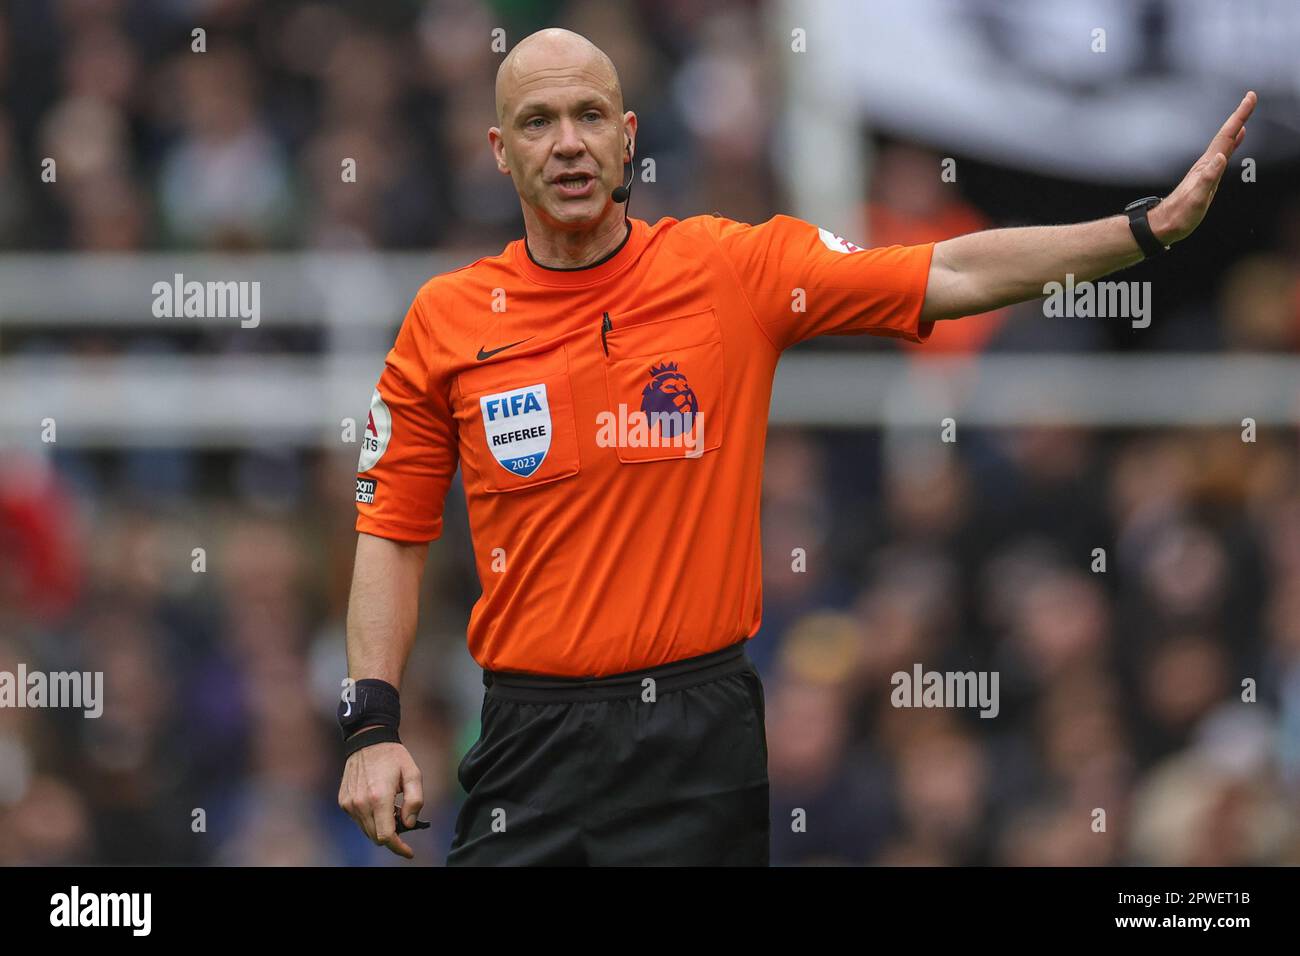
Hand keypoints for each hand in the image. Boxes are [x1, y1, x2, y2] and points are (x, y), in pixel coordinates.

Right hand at [338, 739, 424, 858]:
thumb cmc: (394, 757)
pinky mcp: (344, 801)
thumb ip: (415, 801)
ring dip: (380, 828)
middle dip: (392, 836)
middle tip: (403, 820)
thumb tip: (408, 824)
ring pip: (366, 830)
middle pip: (376, 837)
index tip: (409, 851)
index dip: (399, 847)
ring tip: (392, 809)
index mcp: (379, 797)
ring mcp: (350, 803)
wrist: (367, 741)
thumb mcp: (413, 774)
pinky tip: (379, 804)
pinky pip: (358, 820)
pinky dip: (370, 819)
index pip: (386, 836)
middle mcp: (360, 803)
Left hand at [1149, 91, 1255, 245]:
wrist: (1164, 225)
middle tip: (1250, 98)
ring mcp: (1206, 170)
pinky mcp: (1206, 177)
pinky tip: (1234, 142)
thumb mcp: (1196, 199)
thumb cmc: (1180, 215)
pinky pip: (1223, 155)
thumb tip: (1221, 157)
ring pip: (1224, 143)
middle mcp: (1207, 164)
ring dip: (1235, 127)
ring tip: (1245, 115)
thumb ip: (1208, 178)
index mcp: (1207, 166)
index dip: (1239, 117)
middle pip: (1225, 135)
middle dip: (1239, 116)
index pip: (1226, 136)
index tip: (1249, 98)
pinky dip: (1231, 144)